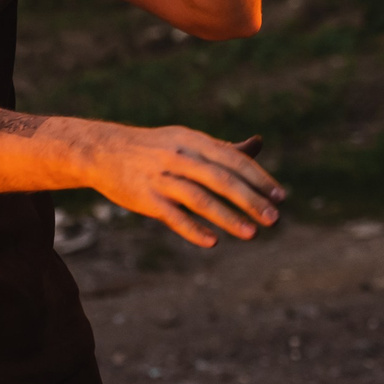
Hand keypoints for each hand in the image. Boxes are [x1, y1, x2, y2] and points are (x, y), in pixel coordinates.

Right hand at [80, 124, 282, 247]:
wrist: (103, 150)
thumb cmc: (155, 148)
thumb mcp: (188, 141)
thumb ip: (223, 148)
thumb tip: (258, 144)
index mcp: (194, 141)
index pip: (233, 160)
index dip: (259, 178)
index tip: (281, 197)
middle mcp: (180, 157)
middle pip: (221, 178)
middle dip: (250, 200)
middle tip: (274, 219)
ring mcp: (161, 177)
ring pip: (199, 198)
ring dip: (228, 216)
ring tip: (252, 234)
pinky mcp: (145, 198)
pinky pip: (172, 215)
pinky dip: (192, 228)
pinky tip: (213, 242)